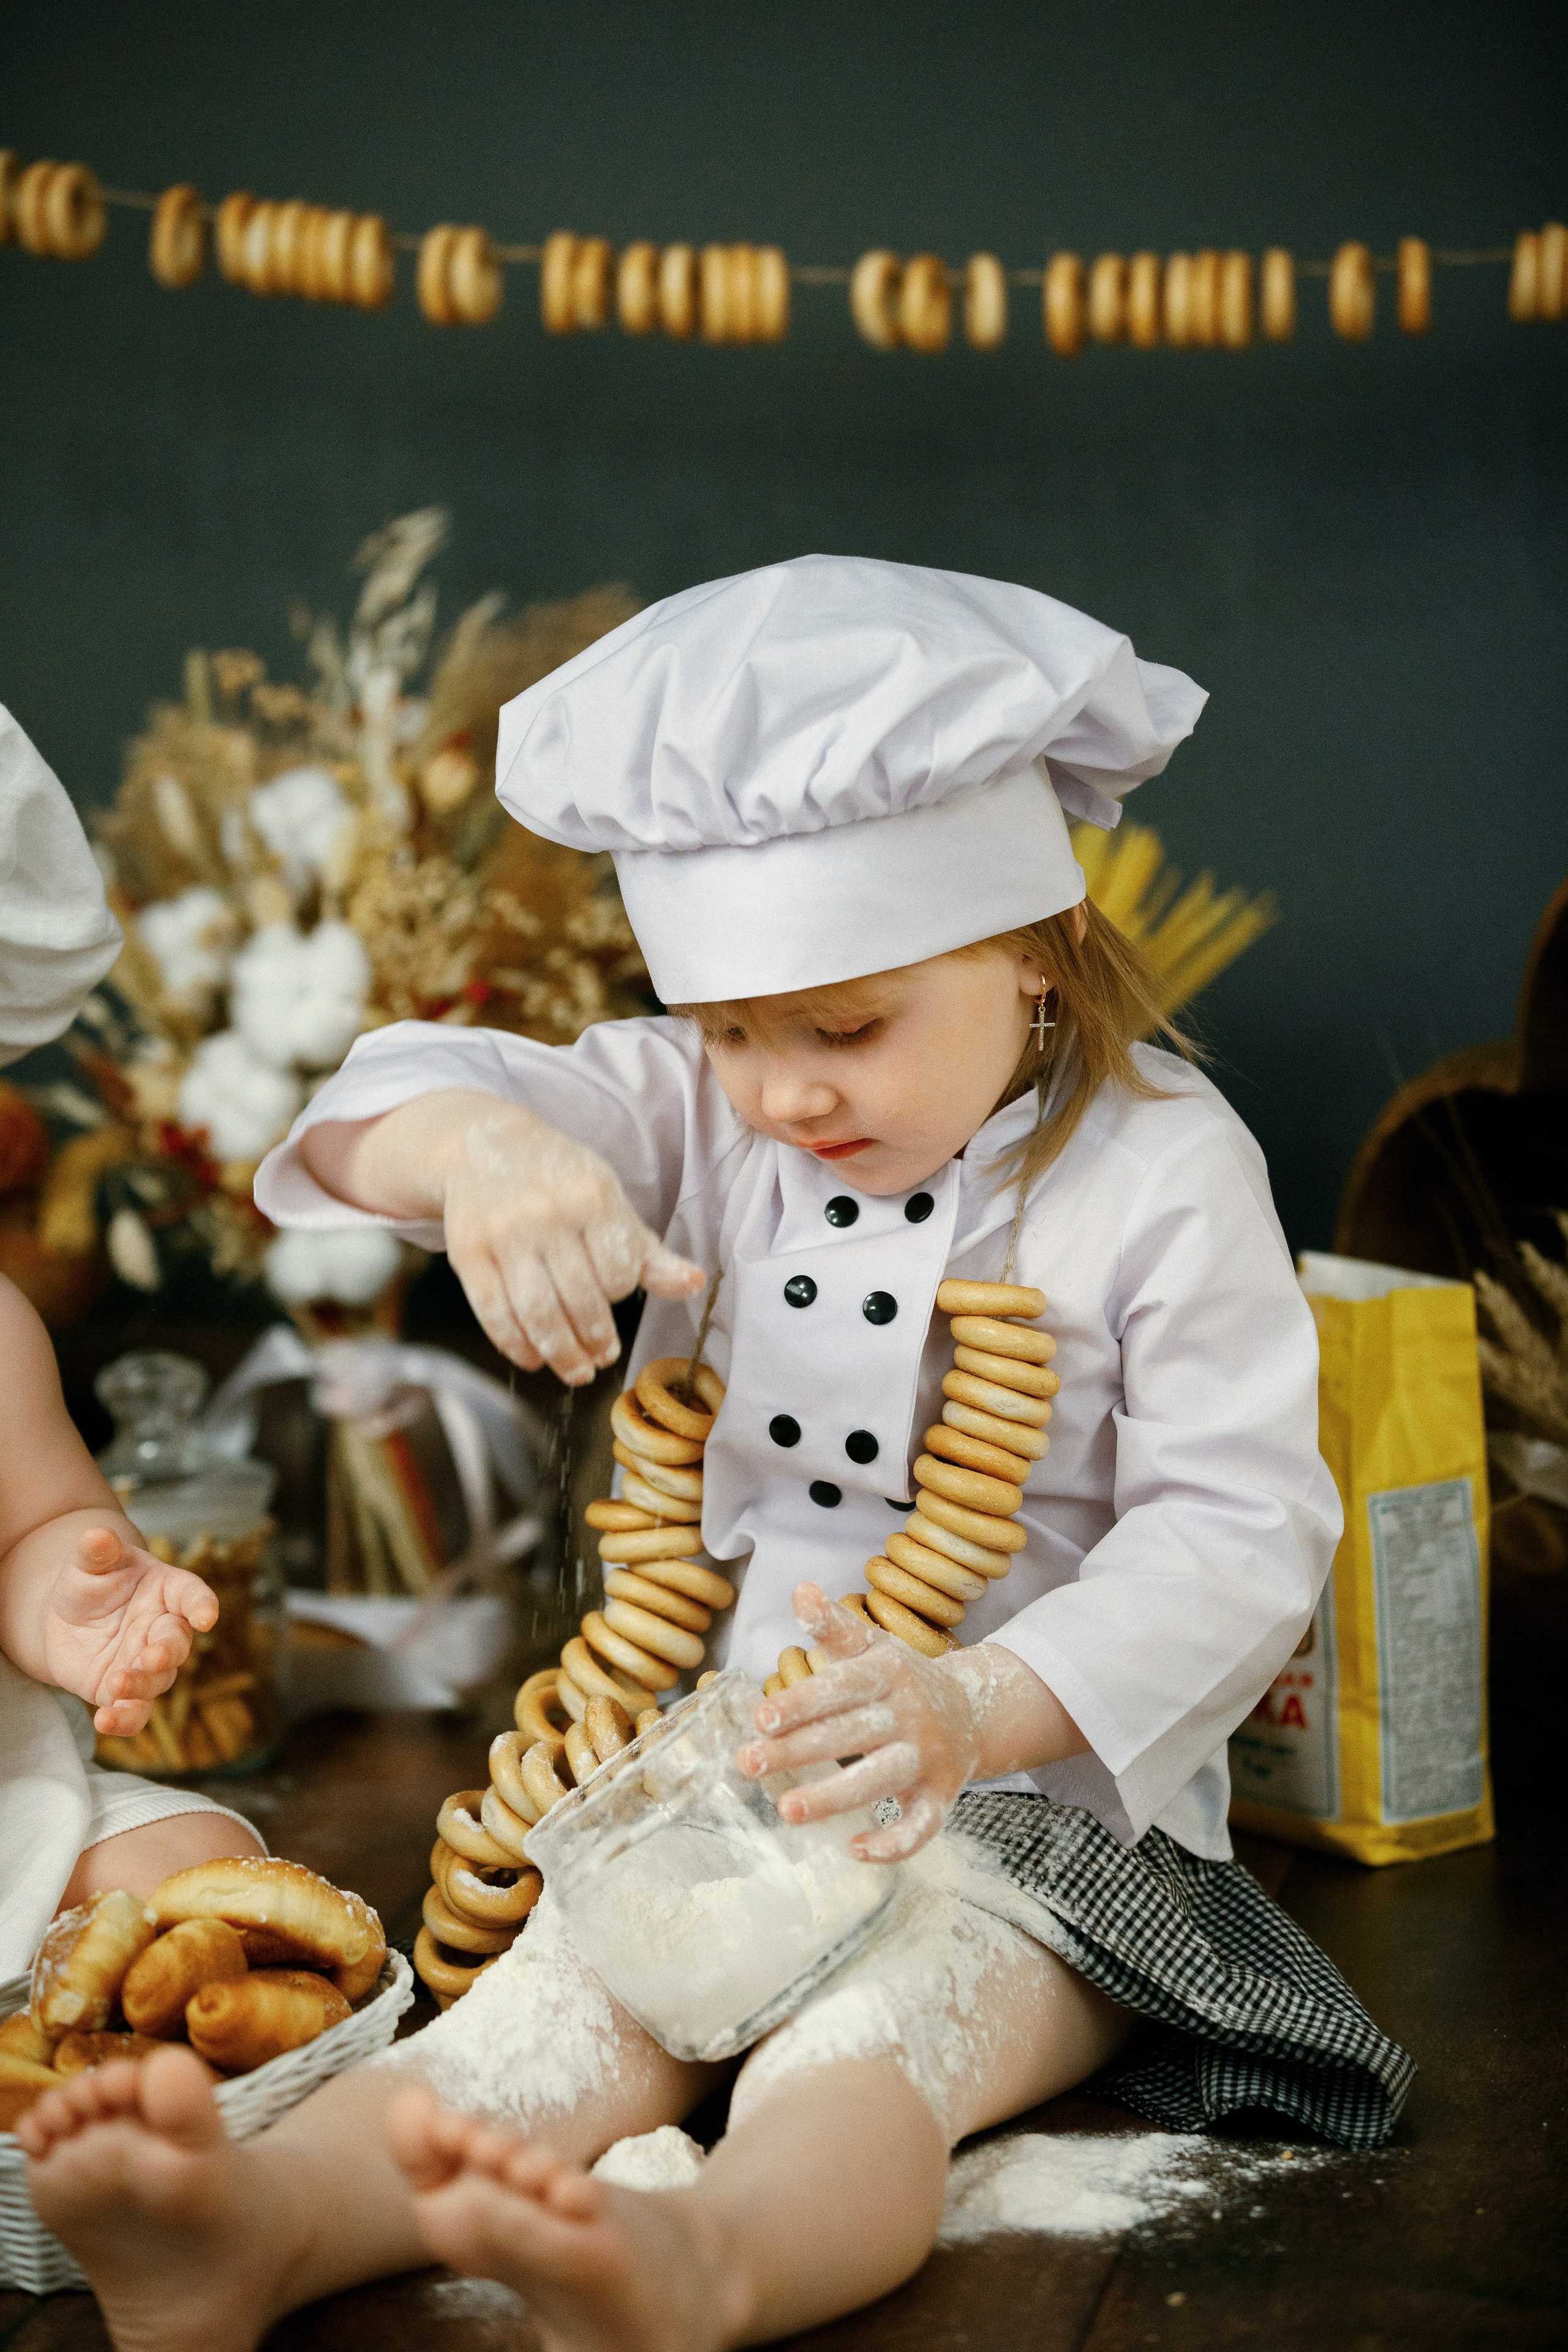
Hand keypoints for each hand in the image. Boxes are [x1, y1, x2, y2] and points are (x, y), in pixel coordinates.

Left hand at [41, 1526, 218, 1735]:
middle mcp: (164, 1630)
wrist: (66, 1618)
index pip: (192, 1595)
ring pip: (159, 1681)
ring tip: (118, 1684)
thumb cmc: (90, 1583)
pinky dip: (124, 1721)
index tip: (206, 1617)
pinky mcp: (124, 1693)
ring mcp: (147, 1664)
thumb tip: (96, 1536)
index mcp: (167, 1591)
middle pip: (178, 1643)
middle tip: (152, 1656)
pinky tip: (104, 1722)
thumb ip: (97, 1551)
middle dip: (168, 1651)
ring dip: (143, 1685)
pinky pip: (134, 1712)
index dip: (202, 1605)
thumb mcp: (89, 1563)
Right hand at [442, 1105, 705, 1383]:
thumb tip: (696, 1284)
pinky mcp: (467, 1253)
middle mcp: (546, 1215)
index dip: (620, 1291)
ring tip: (577, 1370)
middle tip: (603, 1358)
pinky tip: (534, 1358)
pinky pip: (493, 1313)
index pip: (618, 1271)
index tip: (615, 1292)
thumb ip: (648, 1252)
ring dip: (560, 1353)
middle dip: (595, 1340)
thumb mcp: (609, 1203)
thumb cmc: (560, 1181)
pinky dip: (516, 1345)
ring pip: (536, 1313)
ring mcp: (503, 1235)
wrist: (483, 1146)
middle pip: (578, 1299)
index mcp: (591, 1197)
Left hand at [736, 1583, 986, 1862]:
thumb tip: (799, 1590)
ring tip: (786, 1811)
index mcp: (889, 1674)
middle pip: (851, 1733)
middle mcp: (910, 1714)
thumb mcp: (871, 1647)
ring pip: (880, 1779)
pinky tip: (854, 1849)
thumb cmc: (901, 1680)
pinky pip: (922, 1825)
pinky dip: (894, 1843)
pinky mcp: (942, 1796)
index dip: (801, 1703)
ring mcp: (928, 1757)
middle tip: (749, 1763)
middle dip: (798, 1751)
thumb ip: (833, 1625)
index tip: (760, 1719)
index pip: (840, 1688)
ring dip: (834, 1797)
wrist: (971, 1711)